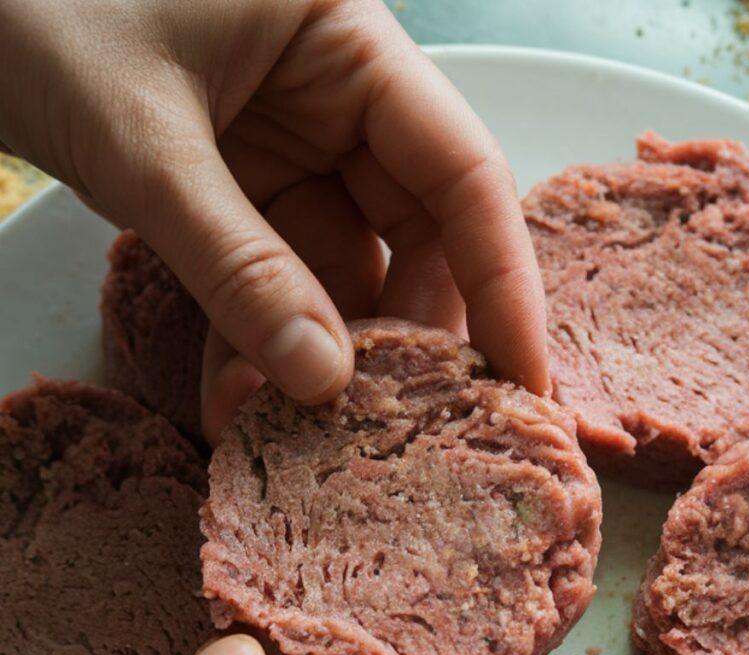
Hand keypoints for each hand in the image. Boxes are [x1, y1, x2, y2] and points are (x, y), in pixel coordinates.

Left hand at [0, 0, 549, 441]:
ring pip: (343, 273)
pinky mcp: (236, 190)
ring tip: (296, 436)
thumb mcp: (144, 139)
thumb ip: (239, 266)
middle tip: (406, 430)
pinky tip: (237, 404)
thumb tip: (325, 384)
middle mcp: (337, 98)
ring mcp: (287, 148)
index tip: (522, 379)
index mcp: (348, 42)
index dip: (503, 282)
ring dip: (319, 358)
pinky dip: (257, 342)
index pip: (463, 172)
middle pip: (418, 236)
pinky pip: (271, 280)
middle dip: (406, 339)